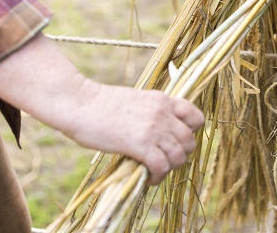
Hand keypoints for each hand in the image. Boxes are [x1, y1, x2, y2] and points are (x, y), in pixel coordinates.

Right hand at [64, 80, 203, 184]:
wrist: (80, 103)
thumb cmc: (100, 104)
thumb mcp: (135, 101)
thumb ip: (151, 114)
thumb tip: (159, 135)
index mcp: (162, 100)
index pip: (196, 117)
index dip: (190, 132)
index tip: (174, 139)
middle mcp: (163, 113)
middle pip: (189, 141)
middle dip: (179, 154)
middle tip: (162, 159)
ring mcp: (154, 128)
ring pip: (179, 156)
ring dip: (169, 168)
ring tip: (154, 170)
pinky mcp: (141, 144)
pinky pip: (162, 166)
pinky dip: (157, 176)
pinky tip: (147, 177)